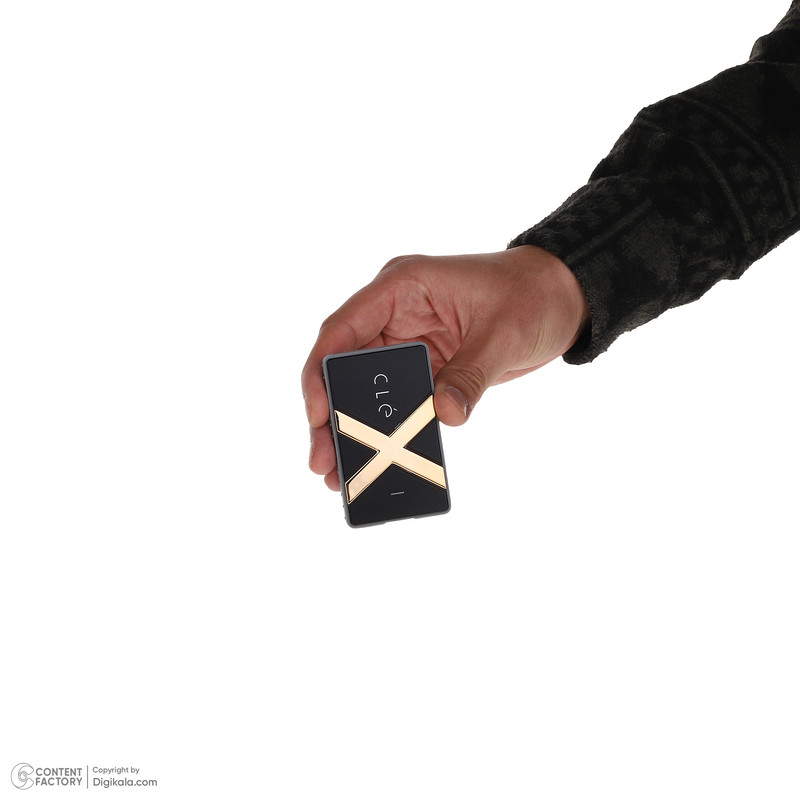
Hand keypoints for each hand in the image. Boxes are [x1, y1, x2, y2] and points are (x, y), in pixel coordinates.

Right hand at [301, 245, 589, 489]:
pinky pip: (395, 399)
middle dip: (331, 413)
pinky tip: (379, 457)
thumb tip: (444, 416)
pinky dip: (385, 428)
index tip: (317, 414)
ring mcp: (406, 340)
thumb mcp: (504, 333)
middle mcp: (394, 313)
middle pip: (344, 365)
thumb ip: (470, 375)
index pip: (343, 329)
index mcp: (402, 287)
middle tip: (323, 461)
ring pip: (363, 388)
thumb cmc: (533, 294)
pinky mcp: (424, 364)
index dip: (321, 372)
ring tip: (341, 473)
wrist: (563, 296)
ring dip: (353, 428)